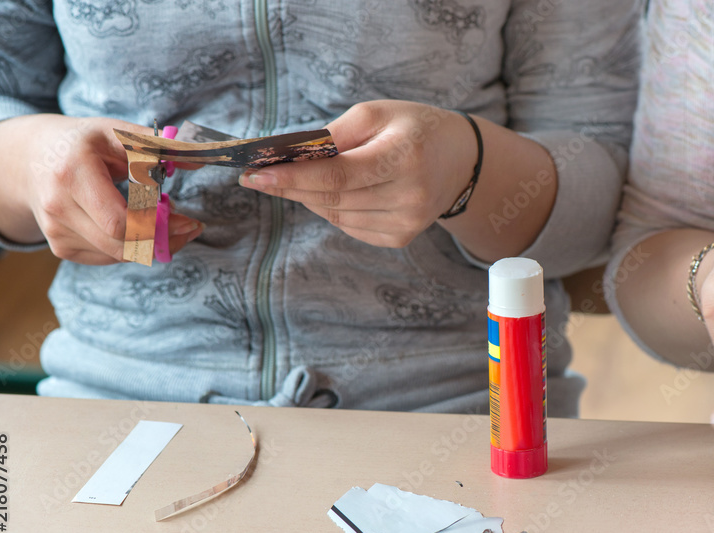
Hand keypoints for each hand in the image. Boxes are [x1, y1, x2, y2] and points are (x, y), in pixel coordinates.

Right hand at [0, 114, 202, 264]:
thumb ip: (161, 146)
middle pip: (123, 246)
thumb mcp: (118, 133)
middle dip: (164, 239)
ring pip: (121, 255)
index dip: (160, 227)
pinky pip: (110, 257)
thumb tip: (202, 157)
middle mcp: (59, 208)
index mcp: (72, 175)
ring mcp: (56, 233)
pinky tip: (141, 227)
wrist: (30, 158)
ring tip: (166, 220)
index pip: (121, 223)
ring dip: (152, 244)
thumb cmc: (82, 144)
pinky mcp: (61, 248)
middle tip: (190, 225)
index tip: (189, 220)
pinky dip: (134, 247)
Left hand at [238, 100, 477, 247]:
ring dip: (308, 198)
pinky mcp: (401, 237)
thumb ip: (334, 134)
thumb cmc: (413, 128)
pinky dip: (331, 210)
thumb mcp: (376, 113)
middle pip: (332, 199)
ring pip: (336, 216)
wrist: (459, 160)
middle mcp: (410, 195)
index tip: (255, 175)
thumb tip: (287, 156)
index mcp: (404, 156)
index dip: (293, 177)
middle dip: (290, 187)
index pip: (337, 175)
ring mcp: (407, 222)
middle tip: (257, 177)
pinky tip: (329, 194)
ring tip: (293, 180)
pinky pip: (350, 226)